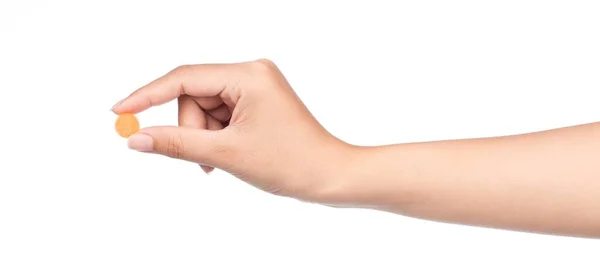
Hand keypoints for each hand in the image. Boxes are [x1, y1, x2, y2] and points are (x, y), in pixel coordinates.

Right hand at [112, 59, 353, 202]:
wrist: (329, 177)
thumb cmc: (289, 163)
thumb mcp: (225, 153)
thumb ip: (176, 143)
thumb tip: (136, 139)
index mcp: (248, 75)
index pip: (184, 78)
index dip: (147, 95)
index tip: (118, 111)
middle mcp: (252, 72)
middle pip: (194, 96)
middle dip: (191, 129)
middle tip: (203, 161)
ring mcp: (256, 86)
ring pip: (205, 109)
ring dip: (204, 137)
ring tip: (222, 161)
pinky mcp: (258, 101)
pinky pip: (221, 115)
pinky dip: (216, 137)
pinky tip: (228, 155)